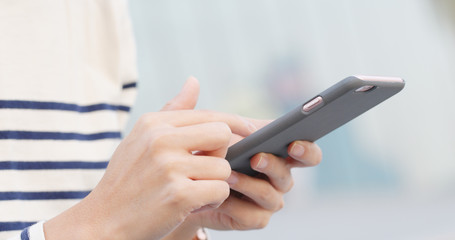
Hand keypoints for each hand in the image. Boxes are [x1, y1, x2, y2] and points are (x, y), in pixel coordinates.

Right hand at [43, 82, 256, 239]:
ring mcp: (169, 167)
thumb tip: (194, 80)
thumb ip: (173, 111)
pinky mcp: (179, 195)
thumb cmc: (126, 180)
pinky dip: (212, 201)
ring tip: (193, 191)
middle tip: (206, 169)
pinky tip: (193, 205)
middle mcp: (160, 140)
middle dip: (221, 154)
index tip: (251, 130)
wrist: (102, 223)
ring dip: (215, 183)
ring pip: (223, 168)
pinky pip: (220, 191)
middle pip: (222, 134)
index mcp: (154, 123)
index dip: (234, 123)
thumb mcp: (141, 139)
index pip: (209, 115)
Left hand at [161, 77, 321, 238]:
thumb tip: (192, 81)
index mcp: (271, 151)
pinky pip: (255, 215)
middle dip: (277, 165)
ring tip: (229, 174)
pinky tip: (222, 198)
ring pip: (273, 195)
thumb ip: (195, 112)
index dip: (306, 145)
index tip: (294, 138)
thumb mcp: (194, 134)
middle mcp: (274, 176)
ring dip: (252, 183)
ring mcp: (265, 199)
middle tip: (257, 157)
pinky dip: (239, 205)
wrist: (181, 194)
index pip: (301, 149)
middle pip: (290, 172)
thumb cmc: (197, 159)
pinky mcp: (253, 218)